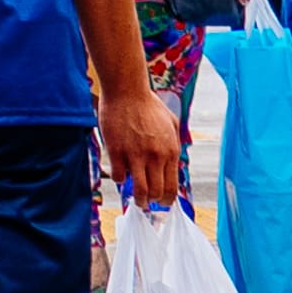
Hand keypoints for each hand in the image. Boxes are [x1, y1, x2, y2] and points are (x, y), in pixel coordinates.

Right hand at [101, 79, 184, 210]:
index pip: (172, 187)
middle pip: (156, 193)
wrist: (127, 90)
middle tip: (147, 202)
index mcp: (171, 152)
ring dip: (137, 199)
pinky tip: (119, 172)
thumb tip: (174, 158)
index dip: (166, 200)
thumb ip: (174, 142)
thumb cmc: (148, 104)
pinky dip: (119, 179)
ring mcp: (136, 155)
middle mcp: (156, 157)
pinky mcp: (117, 150)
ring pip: (139, 190)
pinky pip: (119, 176)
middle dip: (152, 202)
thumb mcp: (171, 123)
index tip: (161, 202)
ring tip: (135, 198)